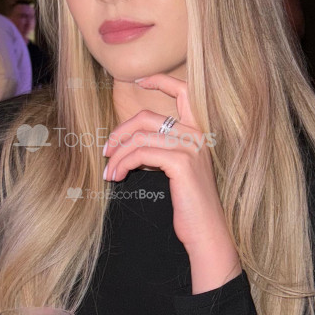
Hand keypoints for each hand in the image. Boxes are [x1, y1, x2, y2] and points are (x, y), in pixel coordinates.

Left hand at [102, 73, 239, 291]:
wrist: (207, 233)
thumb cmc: (190, 206)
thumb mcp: (177, 171)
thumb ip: (162, 150)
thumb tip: (132, 143)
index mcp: (200, 132)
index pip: (184, 92)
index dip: (161, 80)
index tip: (139, 80)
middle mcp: (199, 135)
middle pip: (148, 117)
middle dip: (120, 131)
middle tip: (106, 150)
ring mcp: (191, 147)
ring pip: (140, 137)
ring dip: (118, 154)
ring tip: (109, 171)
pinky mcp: (182, 163)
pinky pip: (142, 153)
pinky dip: (123, 163)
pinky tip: (117, 175)